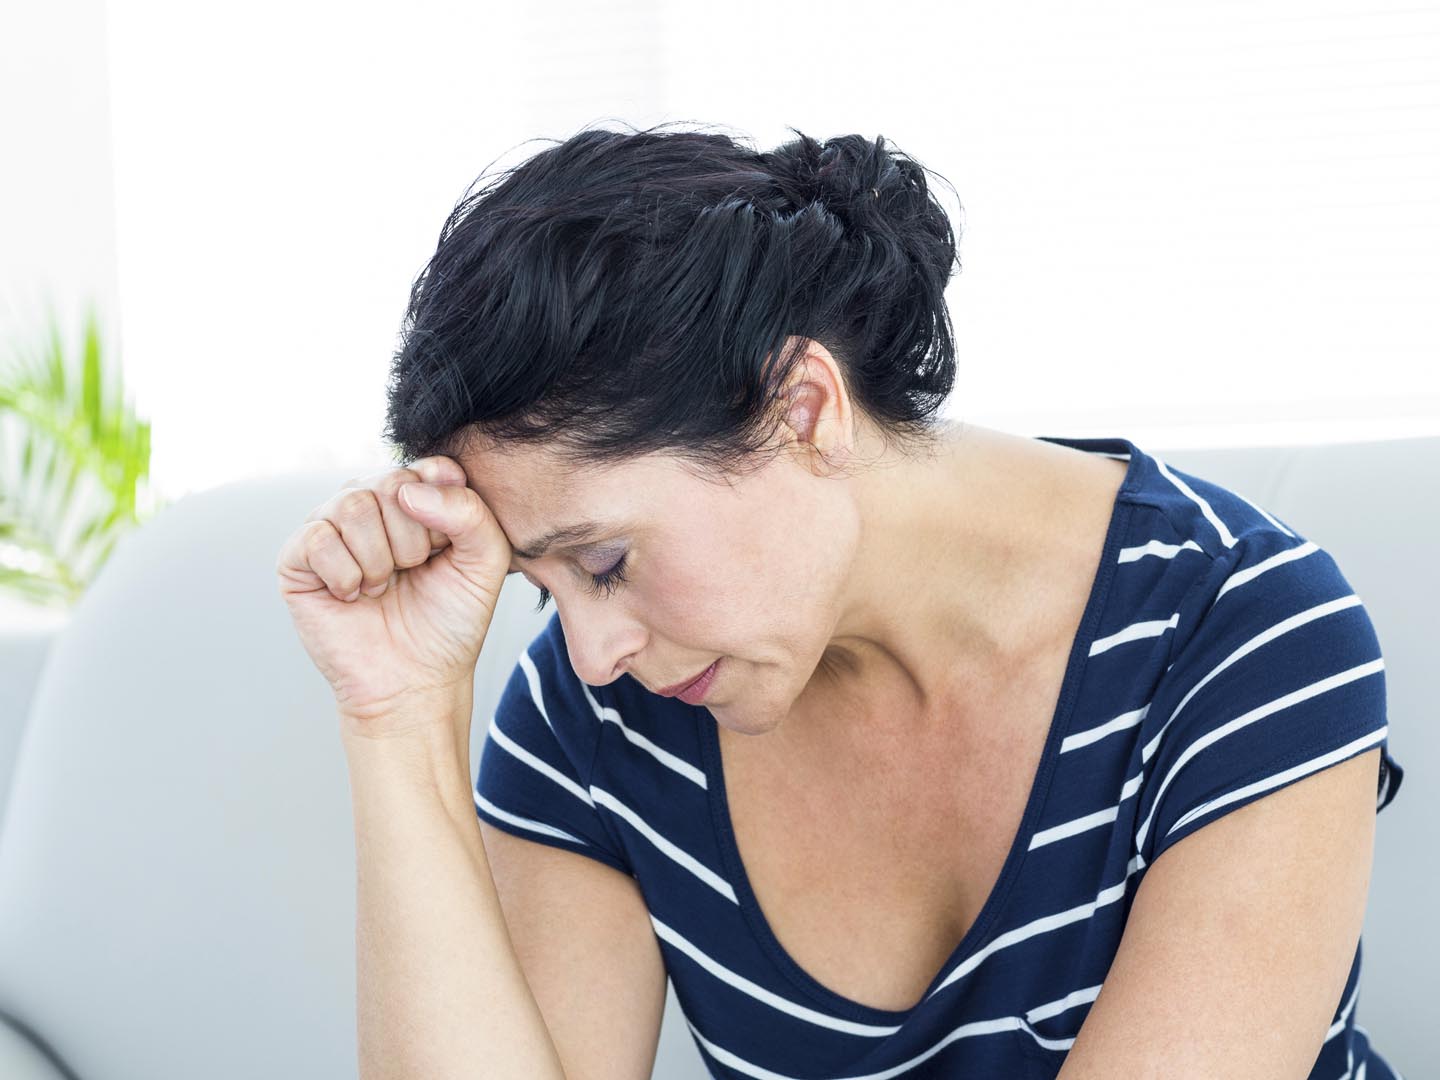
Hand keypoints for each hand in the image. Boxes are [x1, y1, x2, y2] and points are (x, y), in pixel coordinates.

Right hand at [275, 455, 512, 735]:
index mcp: (415, 498)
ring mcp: (331, 527)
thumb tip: (408, 490)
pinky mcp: (297, 558)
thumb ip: (470, 512)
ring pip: (353, 504)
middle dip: (413, 541)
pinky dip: (345, 575)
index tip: (446, 551)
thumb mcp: (485, 561)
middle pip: (391, 482)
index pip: (429, 468)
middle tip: (411, 574)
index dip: (443, 512)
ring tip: (381, 588)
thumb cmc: (450, 621)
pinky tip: (352, 596)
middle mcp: (370, 504)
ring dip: (379, 560)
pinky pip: (318, 537)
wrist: (415, 679)